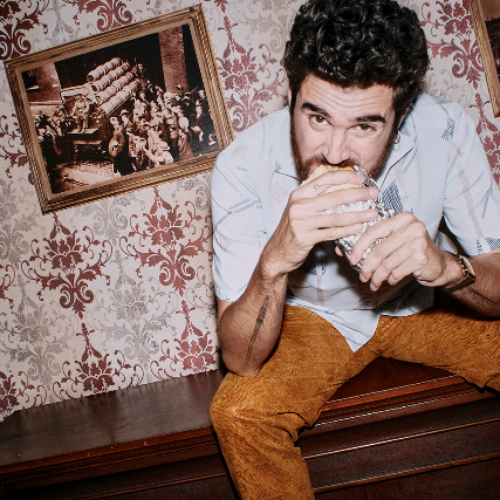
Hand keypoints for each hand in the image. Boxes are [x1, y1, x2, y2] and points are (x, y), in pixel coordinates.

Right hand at [261, 169, 379, 277]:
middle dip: (358, 194)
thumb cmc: (292, 229)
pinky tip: (358, 228)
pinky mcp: (305, 238)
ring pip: (336, 216)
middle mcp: (298, 206)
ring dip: (357, 215)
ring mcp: (301, 222)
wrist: (277, 252)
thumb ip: (314, 196)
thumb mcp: (299, 208)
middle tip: (373, 193)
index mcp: (298, 194)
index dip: (345, 177)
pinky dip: (347, 230)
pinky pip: (331, 233)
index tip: (361, 178)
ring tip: (372, 213)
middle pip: (334, 197)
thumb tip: (335, 181)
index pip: (325, 179)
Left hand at [348, 212, 449, 290]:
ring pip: (386, 264)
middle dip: (366, 267)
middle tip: (362, 277)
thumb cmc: (410, 251)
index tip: (351, 259)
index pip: (372, 231)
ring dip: (377, 277)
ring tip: (373, 283)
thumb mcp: (391, 242)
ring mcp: (417, 241)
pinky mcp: (421, 257)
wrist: (438, 264)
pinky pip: (396, 272)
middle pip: (378, 250)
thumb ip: (369, 243)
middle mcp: (410, 226)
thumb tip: (339, 250)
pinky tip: (389, 281)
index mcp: (400, 218)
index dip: (358, 247)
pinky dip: (390, 279)